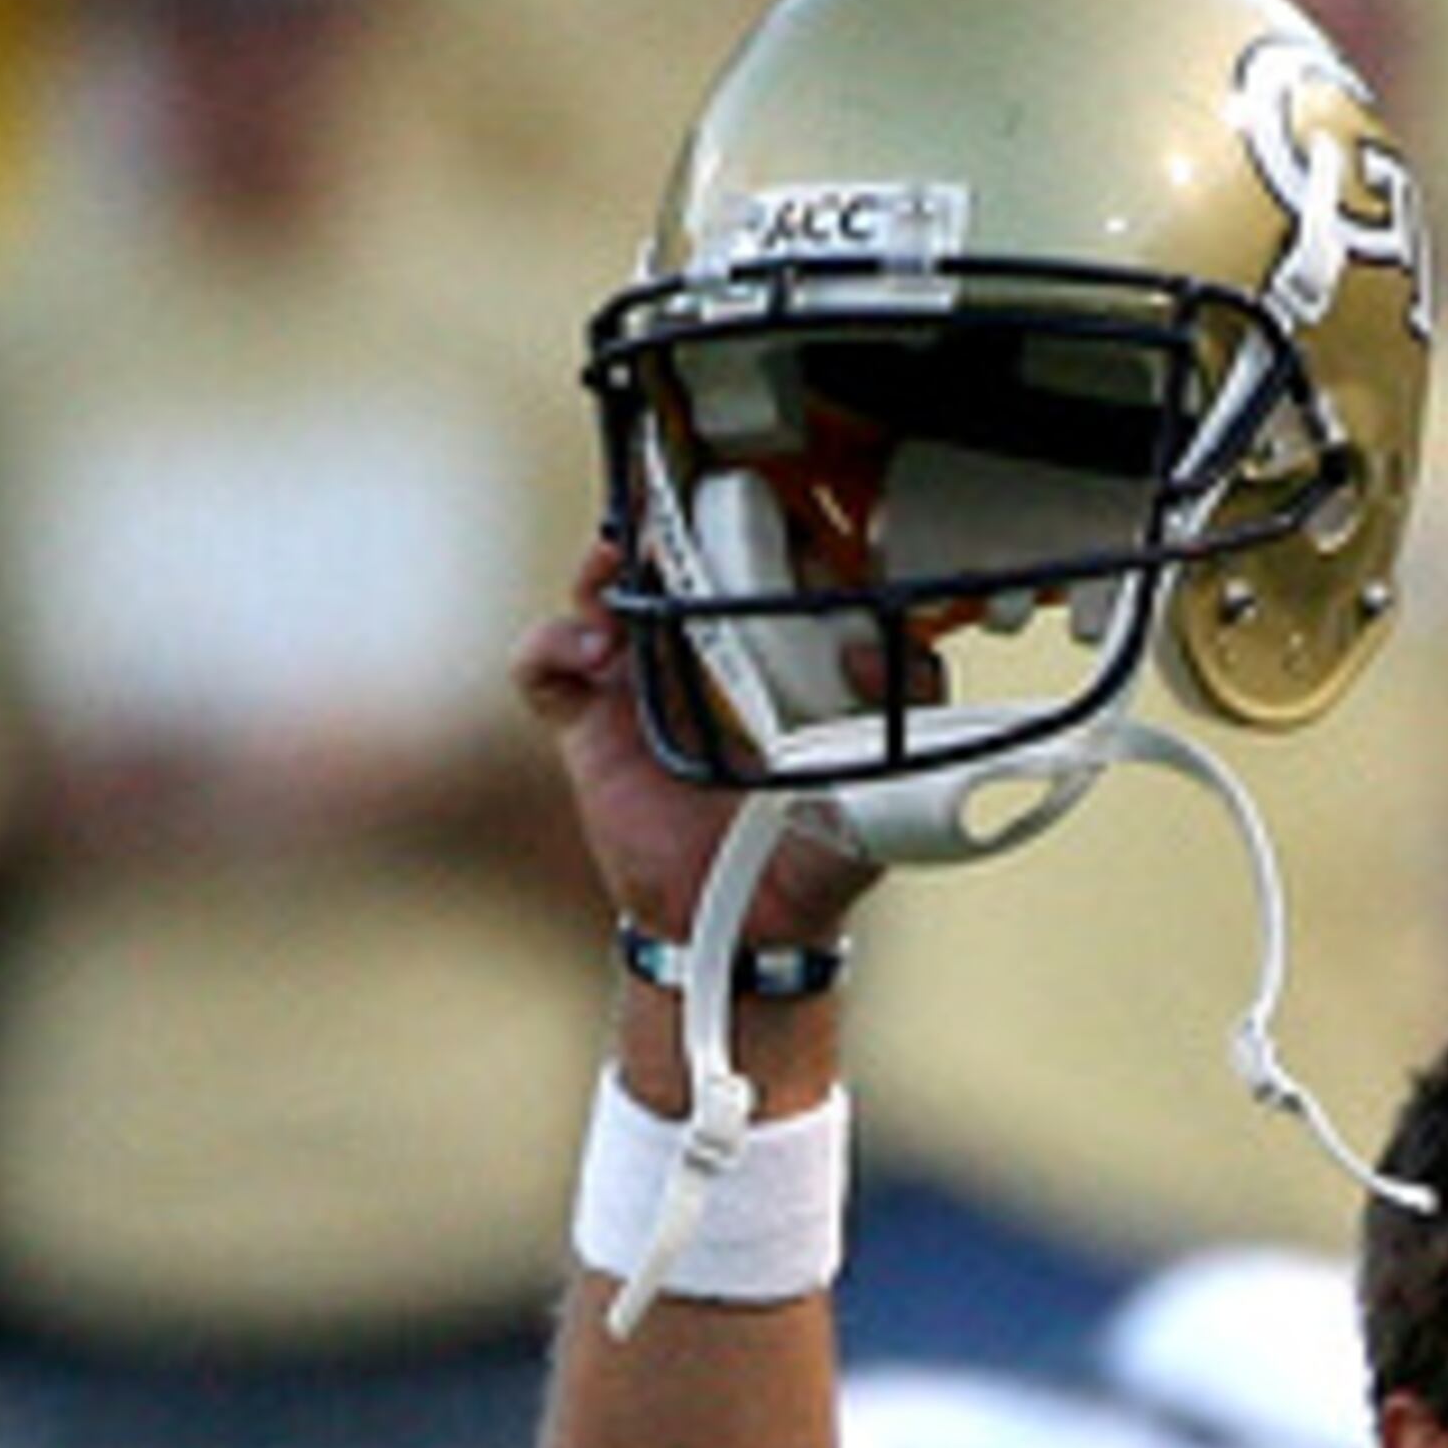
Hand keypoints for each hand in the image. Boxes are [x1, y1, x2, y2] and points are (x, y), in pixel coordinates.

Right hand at [512, 544, 871, 954]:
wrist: (734, 930)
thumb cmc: (807, 862)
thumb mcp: (872, 799)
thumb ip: (901, 736)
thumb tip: (891, 661)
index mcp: (782, 669)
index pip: (783, 581)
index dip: (796, 561)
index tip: (814, 580)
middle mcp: (709, 664)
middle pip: (686, 567)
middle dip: (689, 532)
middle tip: (696, 517)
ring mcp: (643, 687)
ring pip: (612, 595)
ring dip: (615, 567)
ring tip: (624, 559)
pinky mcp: (587, 723)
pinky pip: (545, 666)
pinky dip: (554, 644)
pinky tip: (589, 649)